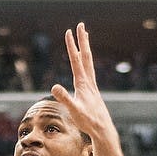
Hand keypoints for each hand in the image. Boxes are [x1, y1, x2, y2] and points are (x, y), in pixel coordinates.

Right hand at [50, 22, 117, 144]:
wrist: (103, 130)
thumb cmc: (88, 121)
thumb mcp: (74, 110)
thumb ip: (64, 98)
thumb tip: (54, 87)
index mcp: (83, 83)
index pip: (76, 60)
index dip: (71, 46)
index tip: (68, 31)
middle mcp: (89, 82)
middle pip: (85, 56)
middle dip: (82, 40)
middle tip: (80, 25)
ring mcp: (92, 86)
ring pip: (89, 63)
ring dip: (86, 49)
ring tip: (86, 38)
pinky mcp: (93, 92)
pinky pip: (89, 72)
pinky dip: (87, 63)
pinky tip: (86, 65)